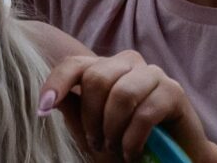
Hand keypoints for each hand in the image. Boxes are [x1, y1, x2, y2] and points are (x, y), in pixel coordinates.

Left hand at [41, 49, 216, 162]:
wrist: (169, 158)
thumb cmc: (128, 143)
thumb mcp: (93, 131)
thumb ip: (74, 111)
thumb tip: (49, 97)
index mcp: (107, 69)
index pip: (75, 64)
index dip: (56, 83)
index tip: (43, 108)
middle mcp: (129, 64)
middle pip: (97, 77)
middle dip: (91, 118)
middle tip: (98, 143)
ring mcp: (153, 75)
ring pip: (121, 93)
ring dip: (113, 130)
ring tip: (116, 149)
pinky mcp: (174, 92)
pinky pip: (144, 113)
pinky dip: (132, 140)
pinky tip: (132, 154)